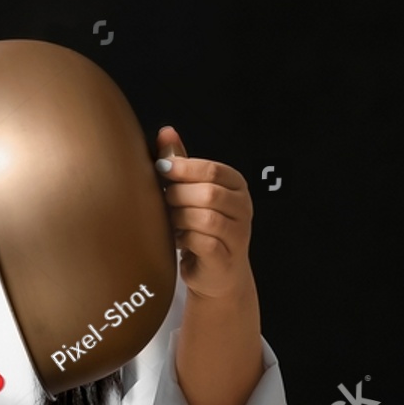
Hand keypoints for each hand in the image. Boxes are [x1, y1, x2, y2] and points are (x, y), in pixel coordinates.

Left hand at [154, 125, 254, 300]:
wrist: (216, 273)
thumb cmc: (200, 227)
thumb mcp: (191, 190)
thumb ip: (180, 162)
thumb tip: (166, 131)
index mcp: (236, 185)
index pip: (211, 169)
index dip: (182, 167)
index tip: (160, 169)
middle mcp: (243, 207)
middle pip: (208, 192)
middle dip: (178, 196)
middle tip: (164, 203)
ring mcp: (239, 234)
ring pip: (205, 217)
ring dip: (180, 219)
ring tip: (172, 222)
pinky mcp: (227, 258)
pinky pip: (203, 242)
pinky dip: (184, 239)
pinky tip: (178, 239)